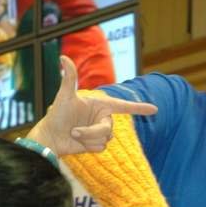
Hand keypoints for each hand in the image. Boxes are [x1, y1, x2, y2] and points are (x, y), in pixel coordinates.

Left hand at [26, 56, 156, 154]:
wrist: (50, 136)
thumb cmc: (56, 114)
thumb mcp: (64, 96)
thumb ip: (69, 78)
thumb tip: (63, 58)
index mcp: (101, 105)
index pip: (124, 106)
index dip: (139, 108)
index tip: (155, 110)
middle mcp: (103, 118)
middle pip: (109, 129)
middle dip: (91, 132)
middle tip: (74, 131)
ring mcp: (100, 131)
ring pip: (106, 139)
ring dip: (88, 139)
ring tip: (75, 134)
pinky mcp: (97, 144)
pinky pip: (101, 148)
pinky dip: (88, 147)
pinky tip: (79, 143)